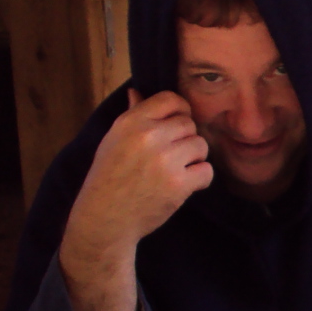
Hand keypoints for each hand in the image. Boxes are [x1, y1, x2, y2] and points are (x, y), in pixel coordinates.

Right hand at [61, 90, 213, 267]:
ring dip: (194, 159)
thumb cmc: (108, 178)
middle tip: (170, 157)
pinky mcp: (179, 184)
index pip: (171, 99)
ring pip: (201, 145)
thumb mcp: (113, 141)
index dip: (179, 111)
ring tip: (175, 171)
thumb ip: (132, 115)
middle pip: (189, 124)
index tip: (176, 126)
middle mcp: (148, 136)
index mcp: (131, 122)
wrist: (104, 219)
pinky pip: (207, 170)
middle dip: (184, 139)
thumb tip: (137, 91)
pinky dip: (200, 179)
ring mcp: (165, 160)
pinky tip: (183, 185)